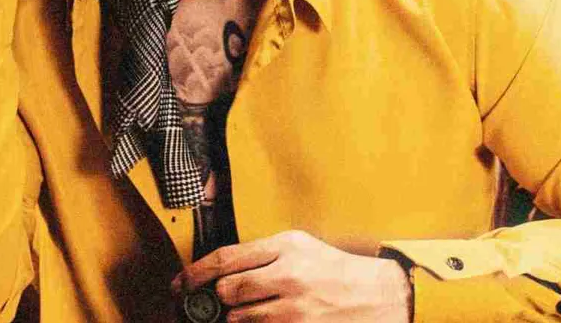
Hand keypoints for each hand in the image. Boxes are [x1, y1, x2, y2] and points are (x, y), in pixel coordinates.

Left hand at [174, 230, 411, 321]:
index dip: (195, 273)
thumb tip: (217, 270)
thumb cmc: (334, 269)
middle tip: (220, 302)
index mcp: (285, 247)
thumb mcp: (299, 246)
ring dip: (236, 320)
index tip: (181, 284)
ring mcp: (298, 308)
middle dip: (218, 299)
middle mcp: (290, 276)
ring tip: (246, 314)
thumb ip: (259, 254)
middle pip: (229, 290)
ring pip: (241, 319)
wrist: (379, 296)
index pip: (225, 258)